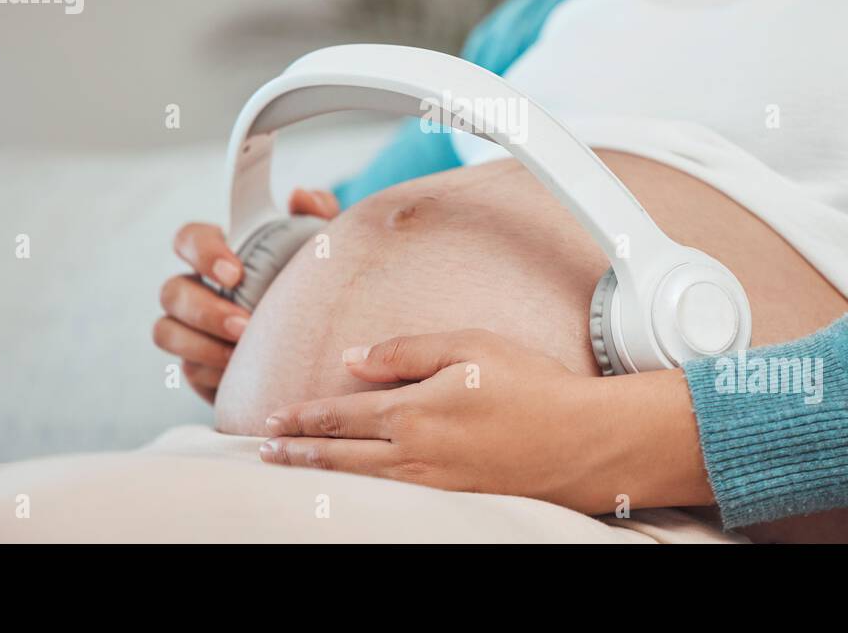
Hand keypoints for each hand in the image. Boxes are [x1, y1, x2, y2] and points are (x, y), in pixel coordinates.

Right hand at [153, 187, 339, 402]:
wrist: (318, 345)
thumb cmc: (312, 286)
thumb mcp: (322, 250)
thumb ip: (317, 215)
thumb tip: (300, 197)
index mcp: (221, 253)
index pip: (189, 239)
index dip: (202, 252)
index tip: (234, 273)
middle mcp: (197, 288)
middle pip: (171, 291)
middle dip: (203, 309)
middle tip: (245, 324)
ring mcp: (191, 329)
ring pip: (166, 331)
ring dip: (199, 344)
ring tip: (240, 353)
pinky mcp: (197, 366)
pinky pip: (187, 369)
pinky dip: (211, 371)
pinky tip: (240, 373)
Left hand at [260, 329, 710, 512]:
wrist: (583, 441)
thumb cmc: (533, 386)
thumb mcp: (469, 345)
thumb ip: (405, 351)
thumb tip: (354, 358)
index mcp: (412, 412)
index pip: (340, 414)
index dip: (303, 417)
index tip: (273, 419)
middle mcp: (413, 455)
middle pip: (338, 456)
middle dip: (298, 452)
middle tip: (264, 454)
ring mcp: (431, 485)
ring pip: (360, 481)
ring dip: (320, 475)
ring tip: (294, 471)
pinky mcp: (454, 501)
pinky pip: (390, 497)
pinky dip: (359, 493)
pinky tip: (353, 490)